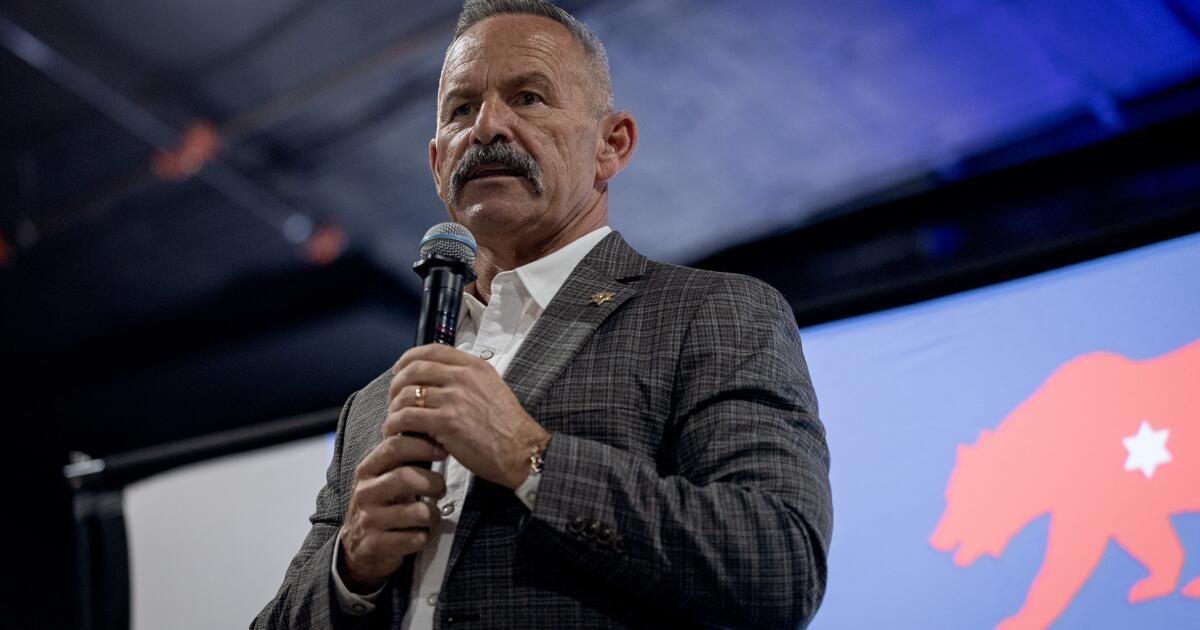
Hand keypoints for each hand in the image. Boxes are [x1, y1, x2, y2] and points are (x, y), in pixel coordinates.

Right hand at [338, 435, 446, 592]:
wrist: (357, 548)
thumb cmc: (382, 504)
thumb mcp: (384, 477)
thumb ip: (402, 455)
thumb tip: (428, 424)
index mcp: (367, 470)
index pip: (394, 446)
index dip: (423, 445)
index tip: (444, 451)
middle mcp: (365, 492)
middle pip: (406, 477)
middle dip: (434, 483)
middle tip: (441, 489)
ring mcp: (369, 520)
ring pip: (417, 512)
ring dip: (433, 515)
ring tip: (431, 516)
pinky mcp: (376, 545)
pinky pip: (415, 538)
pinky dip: (424, 537)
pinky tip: (418, 535)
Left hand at [385, 344, 549, 489]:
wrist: (521, 450)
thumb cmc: (508, 426)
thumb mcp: (492, 388)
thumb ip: (467, 379)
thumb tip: (439, 380)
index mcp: (474, 366)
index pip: (432, 350)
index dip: (409, 359)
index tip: (400, 370)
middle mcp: (463, 377)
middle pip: (414, 370)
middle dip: (396, 385)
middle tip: (393, 400)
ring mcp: (454, 399)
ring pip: (406, 395)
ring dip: (394, 409)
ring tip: (394, 421)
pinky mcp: (446, 422)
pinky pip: (407, 418)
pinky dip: (395, 425)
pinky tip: (396, 433)